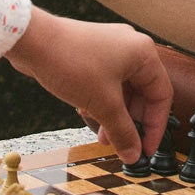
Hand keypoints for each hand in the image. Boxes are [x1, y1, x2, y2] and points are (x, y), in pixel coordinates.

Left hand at [7, 11, 170, 161]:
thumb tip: (134, 154)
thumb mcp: (103, 104)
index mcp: (143, 54)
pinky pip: (107, 83)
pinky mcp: (93, 53)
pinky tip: (90, 115)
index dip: (155, 127)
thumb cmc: (71, 62)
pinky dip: (102, 102)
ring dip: (115, 115)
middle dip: (132, 122)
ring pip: (123, 90)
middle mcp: (131, 48)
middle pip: (143, 94)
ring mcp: (111, 49)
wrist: (32, 40)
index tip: (146, 149)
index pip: (162, 96)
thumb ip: (122, 132)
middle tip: (123, 145)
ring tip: (104, 136)